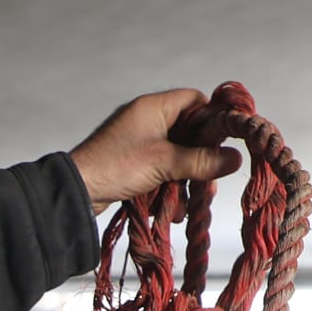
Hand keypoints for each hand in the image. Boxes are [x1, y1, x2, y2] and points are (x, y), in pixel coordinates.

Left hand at [68, 90, 245, 212]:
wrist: (75, 191)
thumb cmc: (116, 167)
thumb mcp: (164, 163)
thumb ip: (201, 161)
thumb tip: (236, 158)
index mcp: (154, 107)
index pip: (194, 100)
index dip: (213, 117)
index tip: (226, 139)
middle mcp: (147, 120)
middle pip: (188, 131)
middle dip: (202, 157)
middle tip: (211, 179)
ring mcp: (139, 142)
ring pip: (176, 155)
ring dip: (186, 178)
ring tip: (194, 200)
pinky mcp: (132, 164)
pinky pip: (160, 171)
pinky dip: (169, 187)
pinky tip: (174, 210)